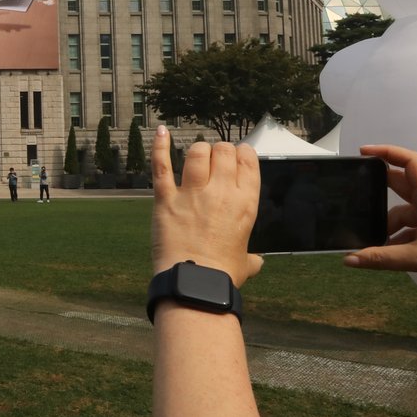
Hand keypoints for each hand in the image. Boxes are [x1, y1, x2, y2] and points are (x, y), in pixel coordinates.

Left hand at [150, 126, 262, 286]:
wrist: (195, 284)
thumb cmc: (222, 276)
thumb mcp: (245, 263)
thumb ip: (251, 259)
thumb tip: (257, 263)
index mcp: (246, 204)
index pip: (248, 161)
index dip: (241, 154)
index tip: (236, 157)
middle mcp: (221, 193)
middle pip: (223, 151)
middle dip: (219, 151)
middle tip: (214, 159)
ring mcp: (193, 194)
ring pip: (197, 153)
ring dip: (198, 150)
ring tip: (196, 155)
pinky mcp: (166, 199)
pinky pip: (162, 166)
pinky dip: (159, 146)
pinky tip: (160, 131)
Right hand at [342, 145, 416, 295]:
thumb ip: (381, 258)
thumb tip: (349, 260)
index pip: (410, 161)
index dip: (387, 152)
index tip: (364, 153)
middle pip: (404, 183)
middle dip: (380, 187)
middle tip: (356, 191)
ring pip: (407, 210)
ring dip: (389, 223)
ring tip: (371, 243)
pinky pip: (416, 224)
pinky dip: (401, 235)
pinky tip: (389, 253)